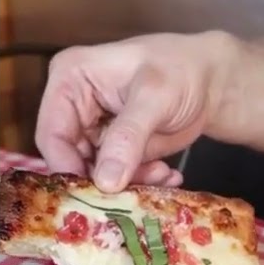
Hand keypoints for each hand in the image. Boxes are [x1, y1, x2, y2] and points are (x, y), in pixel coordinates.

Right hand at [35, 33, 229, 192]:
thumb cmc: (181, 70)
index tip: (95, 194)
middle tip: (135, 192)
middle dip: (103, 180)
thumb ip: (128, 137)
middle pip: (70, 159)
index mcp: (70, 79)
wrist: (211, 81)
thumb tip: (105, 182)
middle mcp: (74, 106)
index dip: (67, 167)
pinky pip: (116, 178)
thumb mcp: (155, 97)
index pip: (52, 133)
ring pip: (95, 174)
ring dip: (127, 183)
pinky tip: (167, 174)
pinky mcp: (113, 150)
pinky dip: (140, 182)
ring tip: (161, 174)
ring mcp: (93, 130)